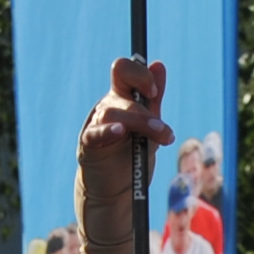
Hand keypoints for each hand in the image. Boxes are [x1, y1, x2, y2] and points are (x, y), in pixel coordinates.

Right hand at [80, 59, 169, 196]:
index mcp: (122, 96)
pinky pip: (96, 132)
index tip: (154, 93)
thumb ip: (154, 98)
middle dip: (146, 106)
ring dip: (140, 122)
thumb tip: (158, 65)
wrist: (118, 188)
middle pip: (122, 87)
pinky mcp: (89, 143)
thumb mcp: (150, 124)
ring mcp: (97, 122)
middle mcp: (108, 104)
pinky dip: (108, 131)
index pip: (124, 70)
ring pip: (115, 112)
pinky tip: (119, 131)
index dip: (140, 75)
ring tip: (161, 138)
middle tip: (164, 130)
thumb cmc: (133, 154)